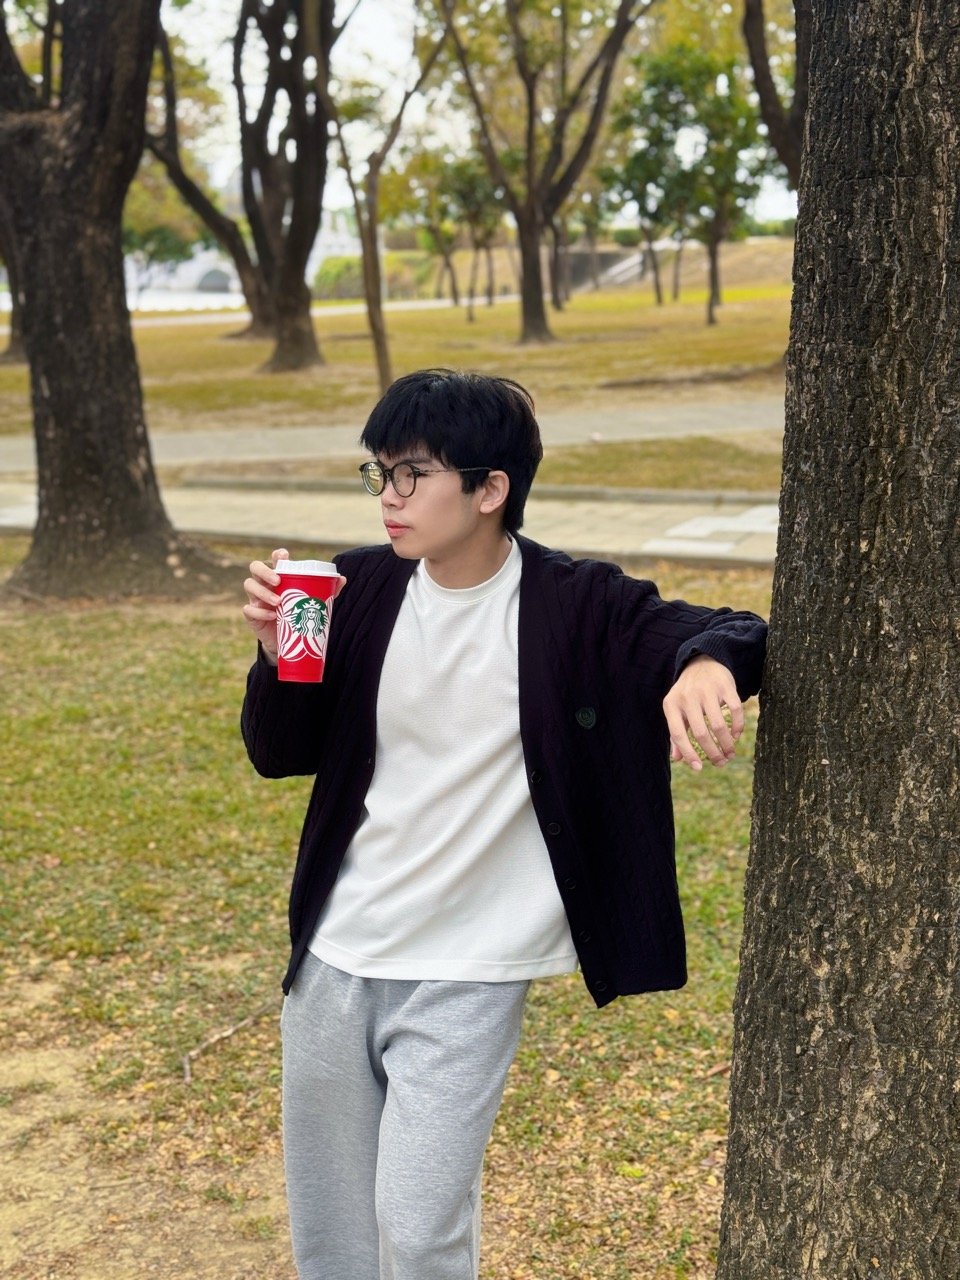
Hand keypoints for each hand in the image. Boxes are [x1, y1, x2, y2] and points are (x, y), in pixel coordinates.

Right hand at [242, 548, 346, 664]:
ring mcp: (256, 599)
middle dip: (264, 571)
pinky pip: (249, 610)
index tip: (283, 555)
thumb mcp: (311, 602)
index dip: (277, 555)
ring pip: (249, 586)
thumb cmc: (299, 615)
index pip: (274, 560)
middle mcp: (265, 584)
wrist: (290, 641)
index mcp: (279, 577)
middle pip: (255, 568)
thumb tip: (342, 578)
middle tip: (278, 581)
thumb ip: (326, 591)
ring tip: (279, 602)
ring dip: (263, 593)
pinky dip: (260, 612)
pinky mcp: (252, 616)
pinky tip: (272, 616)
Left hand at [662, 655, 743, 771]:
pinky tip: (737, 736)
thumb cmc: (687, 693)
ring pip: (718, 725)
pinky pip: (735, 710)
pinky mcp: (725, 685)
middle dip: (713, 753)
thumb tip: (678, 759)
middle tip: (721, 763)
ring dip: (727, 744)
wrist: (701, 662)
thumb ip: (676, 733)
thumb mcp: (676, 709)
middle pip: (701, 733)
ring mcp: (707, 690)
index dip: (688, 753)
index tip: (699, 768)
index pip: (678, 735)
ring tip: (730, 754)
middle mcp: (687, 697)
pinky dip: (738, 727)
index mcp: (671, 705)